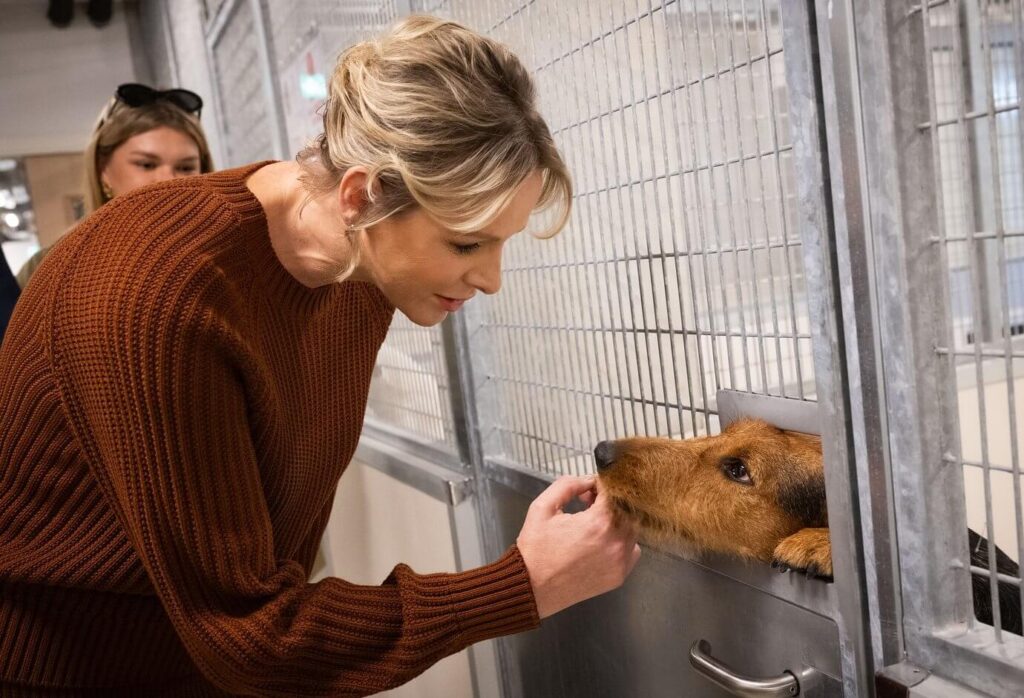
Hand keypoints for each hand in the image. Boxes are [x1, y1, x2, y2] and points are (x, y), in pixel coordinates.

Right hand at [516, 476, 640, 618]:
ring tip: (593, 523)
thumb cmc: (535, 550)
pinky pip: (632, 550)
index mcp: (598, 523)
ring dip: (617, 520)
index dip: (602, 484)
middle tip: (589, 503)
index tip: (590, 487)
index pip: (614, 491)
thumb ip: (567, 485)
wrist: (532, 587)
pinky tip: (601, 542)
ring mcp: (620, 561)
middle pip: (627, 509)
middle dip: (609, 501)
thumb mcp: (543, 507)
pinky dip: (622, 541)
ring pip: (632, 528)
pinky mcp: (619, 576)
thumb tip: (587, 481)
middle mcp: (615, 542)